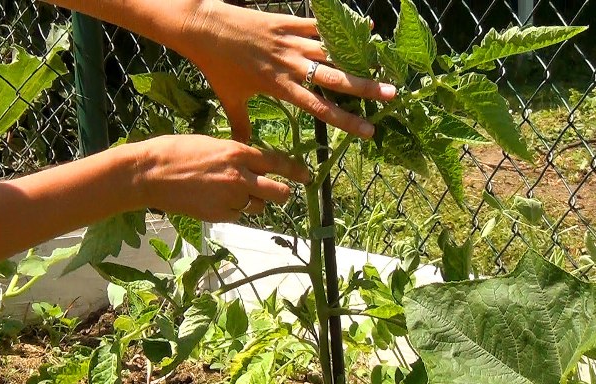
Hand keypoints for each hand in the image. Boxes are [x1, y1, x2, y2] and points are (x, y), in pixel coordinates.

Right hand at [133, 135, 309, 221]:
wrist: (150, 173)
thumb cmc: (176, 151)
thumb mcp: (213, 144)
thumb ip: (236, 155)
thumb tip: (251, 163)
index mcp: (238, 152)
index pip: (278, 162)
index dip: (296, 170)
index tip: (306, 176)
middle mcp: (240, 176)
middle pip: (278, 192)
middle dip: (281, 192)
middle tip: (276, 192)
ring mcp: (230, 198)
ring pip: (259, 206)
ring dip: (253, 202)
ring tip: (232, 194)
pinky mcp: (219, 215)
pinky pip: (238, 215)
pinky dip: (233, 211)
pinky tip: (215, 201)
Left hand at [178, 0, 396, 142]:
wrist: (204, 28)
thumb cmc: (216, 67)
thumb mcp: (230, 99)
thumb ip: (241, 125)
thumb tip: (245, 150)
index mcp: (279, 86)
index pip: (319, 108)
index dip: (346, 121)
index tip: (368, 130)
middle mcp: (290, 64)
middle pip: (334, 78)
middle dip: (365, 87)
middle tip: (392, 95)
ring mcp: (290, 40)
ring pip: (331, 50)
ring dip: (357, 58)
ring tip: (383, 64)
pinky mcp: (287, 20)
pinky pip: (319, 24)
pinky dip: (341, 27)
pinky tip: (366, 26)